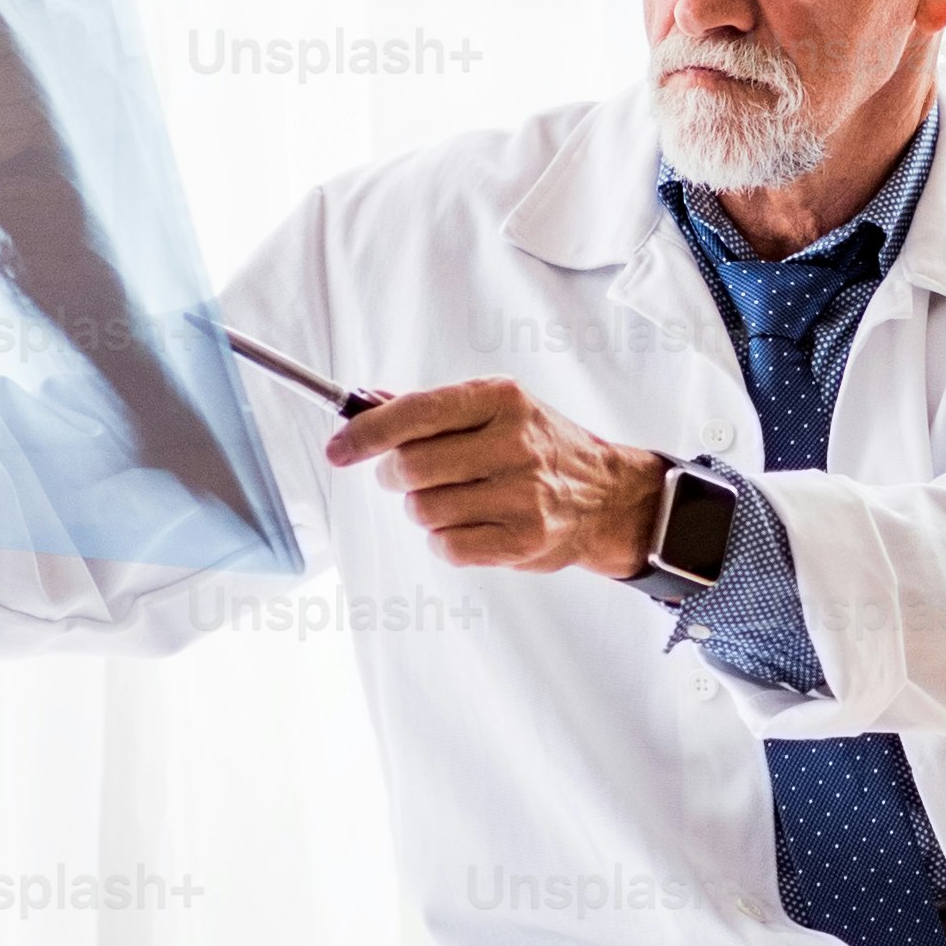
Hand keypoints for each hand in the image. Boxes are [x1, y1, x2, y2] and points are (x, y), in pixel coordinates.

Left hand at [323, 378, 668, 575]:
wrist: (608, 495)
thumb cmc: (542, 446)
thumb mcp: (497, 409)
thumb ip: (432, 408)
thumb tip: (366, 404)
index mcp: (502, 400)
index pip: (415, 413)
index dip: (366, 433)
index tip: (338, 449)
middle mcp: (515, 443)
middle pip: (410, 467)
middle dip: (394, 476)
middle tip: (404, 477)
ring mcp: (522, 494)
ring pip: (423, 509)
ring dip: (422, 509)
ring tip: (451, 500)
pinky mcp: (523, 540)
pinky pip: (447, 546)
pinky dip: (443, 540)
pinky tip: (468, 525)